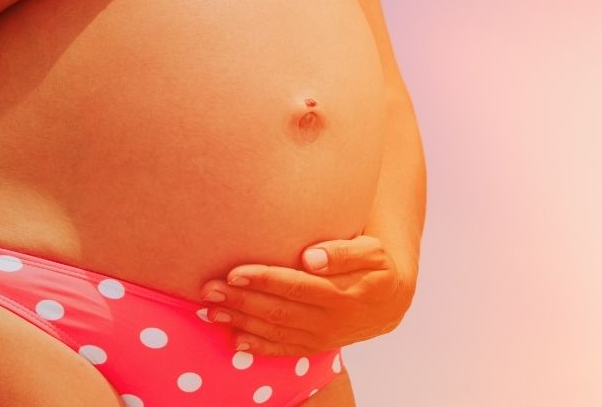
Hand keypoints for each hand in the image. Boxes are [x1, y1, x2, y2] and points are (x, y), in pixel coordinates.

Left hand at [198, 234, 412, 356]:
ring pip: (276, 331)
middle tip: (209, 290)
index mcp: (342, 294)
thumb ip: (344, 251)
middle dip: (241, 302)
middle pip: (278, 310)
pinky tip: (235, 340)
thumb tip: (310, 257)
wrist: (392, 302)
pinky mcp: (316, 347)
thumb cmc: (377, 267)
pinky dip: (259, 347)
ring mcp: (321, 337)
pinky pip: (284, 350)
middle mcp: (329, 320)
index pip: (296, 286)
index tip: (235, 272)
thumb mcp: (373, 251)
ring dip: (241, 322)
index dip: (264, 279)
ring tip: (211, 312)